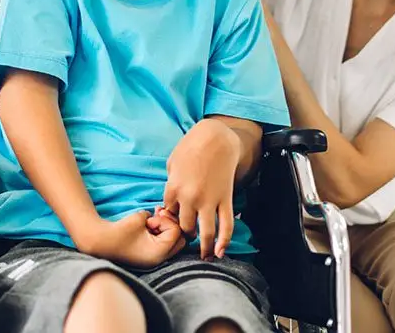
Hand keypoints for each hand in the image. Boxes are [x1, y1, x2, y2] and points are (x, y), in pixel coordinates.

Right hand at [82, 210, 185, 268]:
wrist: (100, 242)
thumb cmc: (120, 230)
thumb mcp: (141, 218)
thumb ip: (157, 217)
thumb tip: (164, 217)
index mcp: (159, 253)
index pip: (176, 233)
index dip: (166, 221)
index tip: (151, 220)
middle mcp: (159, 260)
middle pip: (179, 241)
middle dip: (171, 226)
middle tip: (157, 218)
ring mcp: (154, 261)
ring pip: (172, 243)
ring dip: (165, 230)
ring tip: (151, 220)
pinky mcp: (148, 257)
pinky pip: (162, 244)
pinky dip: (159, 234)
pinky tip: (148, 225)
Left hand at [163, 118, 240, 259]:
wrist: (216, 138)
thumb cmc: (192, 146)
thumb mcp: (173, 163)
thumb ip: (171, 183)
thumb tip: (172, 199)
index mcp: (173, 188)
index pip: (168, 213)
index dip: (170, 218)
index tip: (174, 221)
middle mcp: (190, 198)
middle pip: (184, 227)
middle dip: (186, 233)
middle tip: (189, 236)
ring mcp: (209, 200)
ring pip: (205, 232)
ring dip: (204, 247)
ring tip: (205, 256)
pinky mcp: (225, 199)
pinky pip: (226, 225)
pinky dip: (224, 241)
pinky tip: (221, 251)